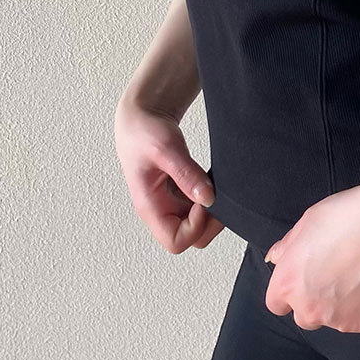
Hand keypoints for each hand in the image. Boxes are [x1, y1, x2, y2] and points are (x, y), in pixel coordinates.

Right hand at [114, 100, 223, 252]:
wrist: (139, 119)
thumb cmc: (143, 132)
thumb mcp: (166, 148)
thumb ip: (186, 174)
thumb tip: (207, 198)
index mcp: (149, 207)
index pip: (176, 240)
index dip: (196, 226)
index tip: (205, 199)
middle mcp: (159, 210)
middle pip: (190, 238)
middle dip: (209, 222)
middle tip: (219, 194)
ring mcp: (169, 204)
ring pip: (197, 225)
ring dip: (211, 211)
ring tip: (217, 185)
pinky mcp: (179, 195)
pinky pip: (198, 209)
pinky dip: (210, 199)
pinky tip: (212, 182)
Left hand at [263, 180, 359, 333]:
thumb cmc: (347, 216)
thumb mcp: (306, 222)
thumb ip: (287, 246)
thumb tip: (277, 258)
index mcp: (288, 284)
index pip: (276, 303)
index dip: (290, 291)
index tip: (304, 279)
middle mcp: (310, 309)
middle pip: (305, 316)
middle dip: (315, 301)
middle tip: (335, 275)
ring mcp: (340, 320)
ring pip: (335, 319)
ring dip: (342, 304)